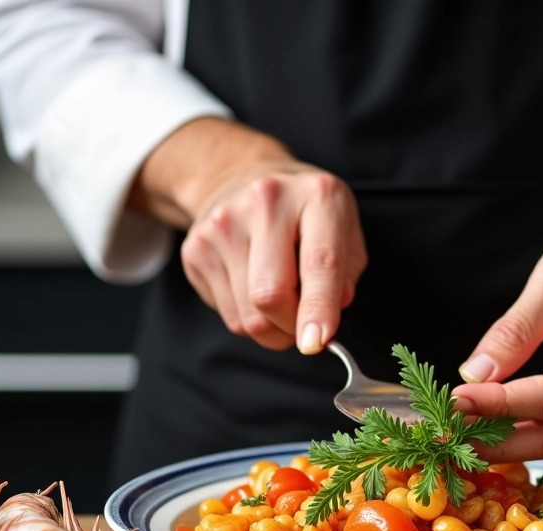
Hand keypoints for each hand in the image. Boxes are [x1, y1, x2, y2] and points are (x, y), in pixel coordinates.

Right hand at [181, 158, 366, 351]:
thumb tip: (325, 319)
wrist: (241, 176)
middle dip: (290, 328)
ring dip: (270, 329)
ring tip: (280, 304)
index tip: (317, 342)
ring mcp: (224, 223)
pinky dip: (247, 317)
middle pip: (270, 296)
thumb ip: (346, 274)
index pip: (319, 263)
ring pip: (246, 316)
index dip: (319, 308)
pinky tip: (252, 287)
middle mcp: (266, 202)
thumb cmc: (304, 212)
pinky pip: (227, 314)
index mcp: (317, 196)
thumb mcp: (344, 229)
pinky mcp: (196, 247)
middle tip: (302, 325)